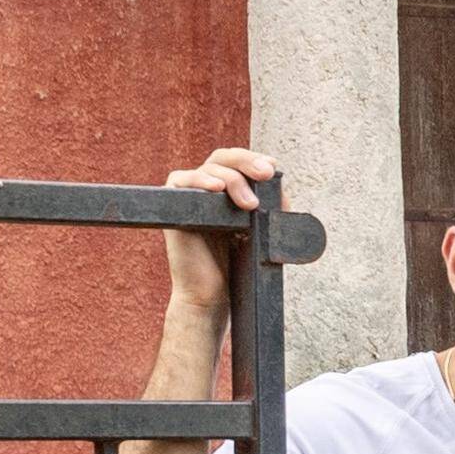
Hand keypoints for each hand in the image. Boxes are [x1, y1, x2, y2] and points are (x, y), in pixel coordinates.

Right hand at [161, 148, 275, 316]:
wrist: (210, 295)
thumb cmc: (235, 265)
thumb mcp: (259, 231)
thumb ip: (269, 209)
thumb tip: (281, 191)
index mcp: (227, 191)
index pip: (239, 162)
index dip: (255, 159)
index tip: (273, 169)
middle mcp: (207, 188)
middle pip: (224, 158)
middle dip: (248, 161)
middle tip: (267, 174)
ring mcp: (189, 194)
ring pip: (209, 168)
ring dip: (233, 180)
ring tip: (250, 205)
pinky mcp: (173, 204)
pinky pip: (181, 179)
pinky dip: (199, 180)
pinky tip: (216, 187)